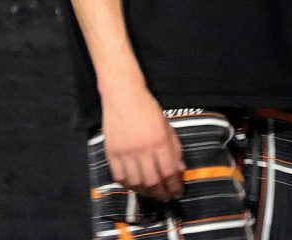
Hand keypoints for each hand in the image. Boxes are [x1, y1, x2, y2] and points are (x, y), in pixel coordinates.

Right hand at [100, 84, 185, 200]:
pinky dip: (128, 185)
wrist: (123, 95)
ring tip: (152, 193)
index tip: (177, 192)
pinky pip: (119, 176)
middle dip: (161, 193)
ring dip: (145, 192)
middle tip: (165, 197)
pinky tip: (135, 185)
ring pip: (136, 182)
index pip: (169, 171)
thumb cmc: (148, 108)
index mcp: (160, 140)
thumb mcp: (167, 126)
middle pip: (153, 181)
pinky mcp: (111, 152)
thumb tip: (180, 170)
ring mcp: (125, 151)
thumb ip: (175, 148)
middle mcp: (142, 148)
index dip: (174, 186)